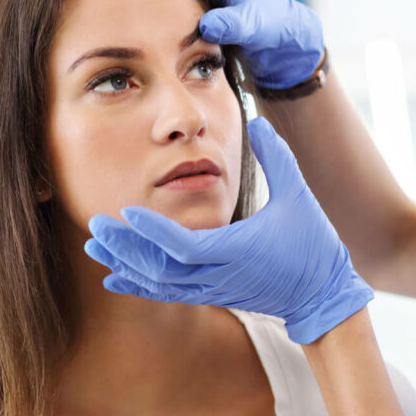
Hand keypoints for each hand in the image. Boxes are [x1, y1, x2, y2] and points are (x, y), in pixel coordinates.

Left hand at [84, 117, 372, 343]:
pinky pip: (167, 293)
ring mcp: (214, 288)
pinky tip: (113, 278)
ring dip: (125, 264)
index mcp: (238, 250)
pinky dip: (138, 285)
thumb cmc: (313, 243)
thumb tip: (256, 120)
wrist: (321, 295)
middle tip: (94, 225)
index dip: (152, 230)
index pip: (184, 245)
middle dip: (125, 248)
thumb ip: (276, 156)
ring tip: (95, 245)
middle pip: (161, 267)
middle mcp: (220, 274)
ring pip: (159, 283)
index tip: (125, 211)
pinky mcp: (212, 294)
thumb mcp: (298, 194)